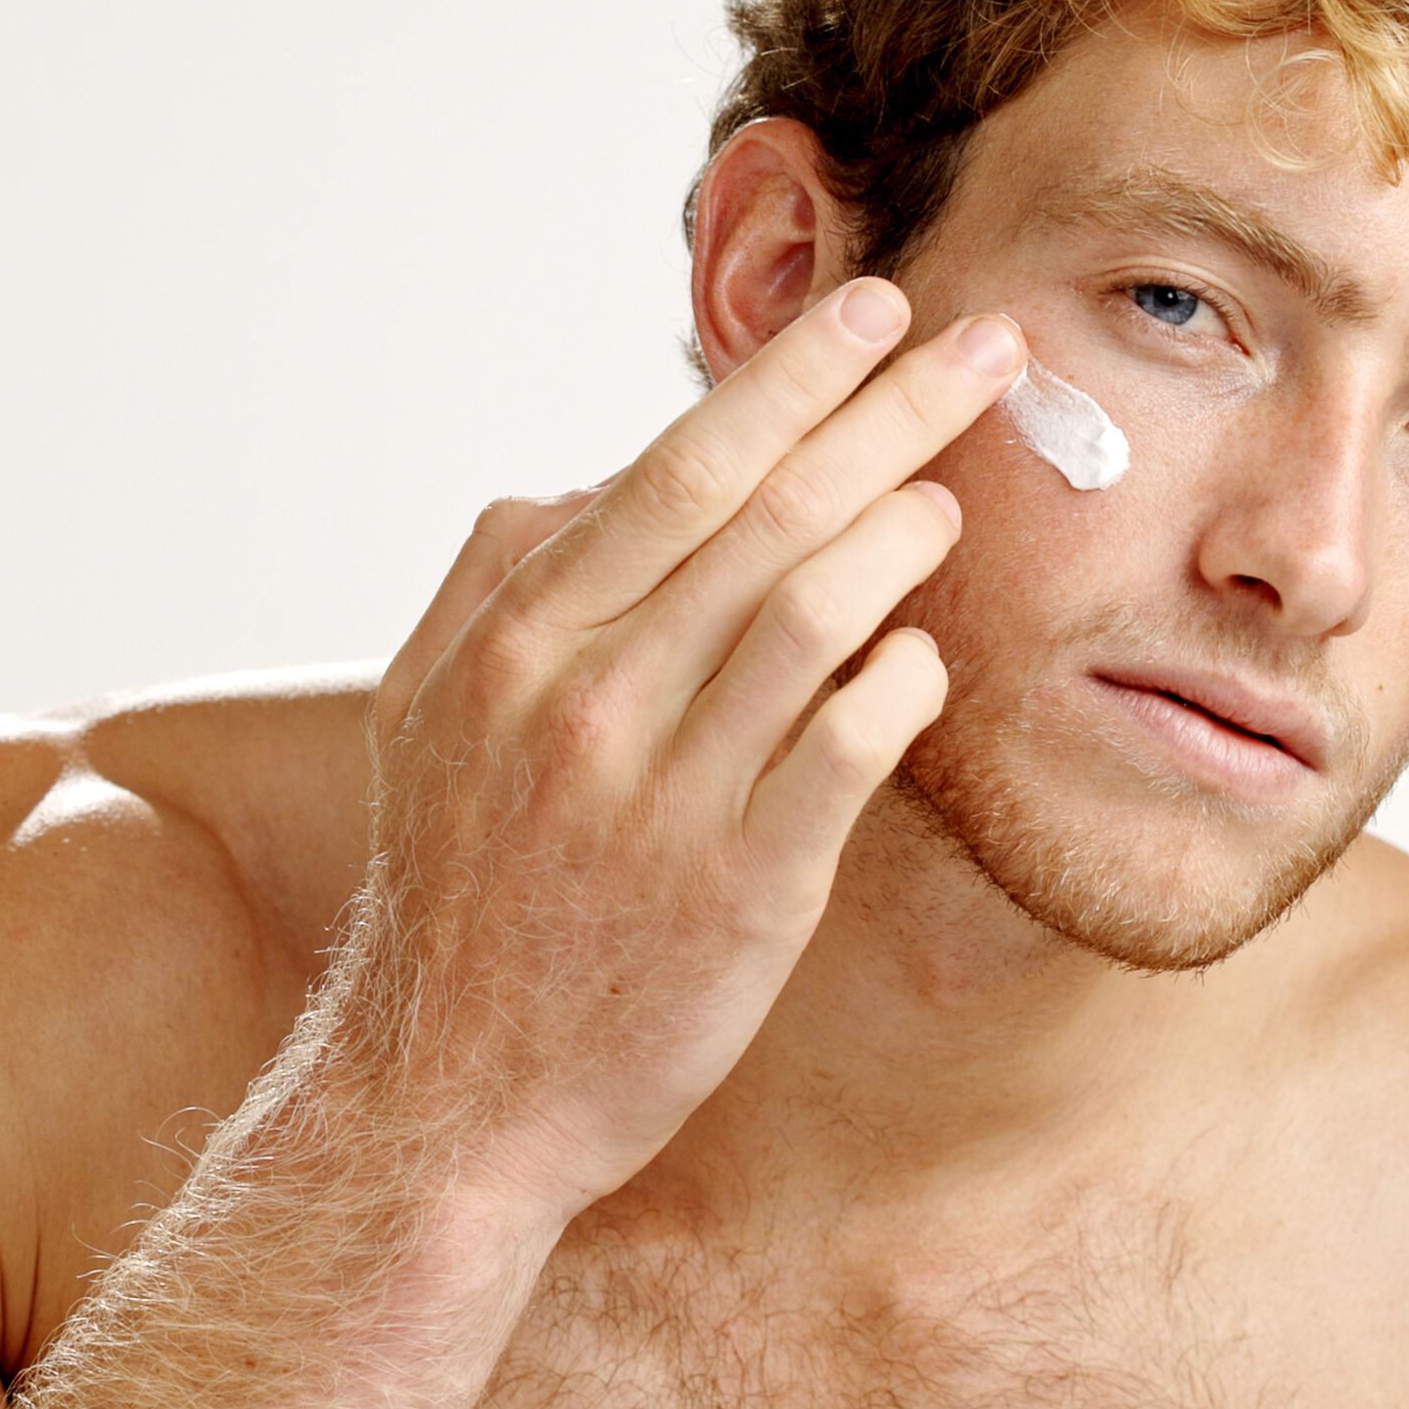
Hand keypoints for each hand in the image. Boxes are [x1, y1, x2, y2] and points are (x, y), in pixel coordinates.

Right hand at [332, 280, 1025, 1212]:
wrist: (447, 1097)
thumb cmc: (457, 885)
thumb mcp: (424, 710)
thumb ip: (498, 575)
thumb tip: (594, 475)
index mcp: (518, 635)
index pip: (681, 466)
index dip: (791, 378)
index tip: (874, 311)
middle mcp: (587, 698)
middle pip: (766, 513)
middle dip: (887, 410)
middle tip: (985, 348)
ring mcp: (665, 795)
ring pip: (814, 612)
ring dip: (903, 532)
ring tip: (951, 491)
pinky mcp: (741, 890)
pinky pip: (850, 750)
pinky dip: (903, 679)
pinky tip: (926, 647)